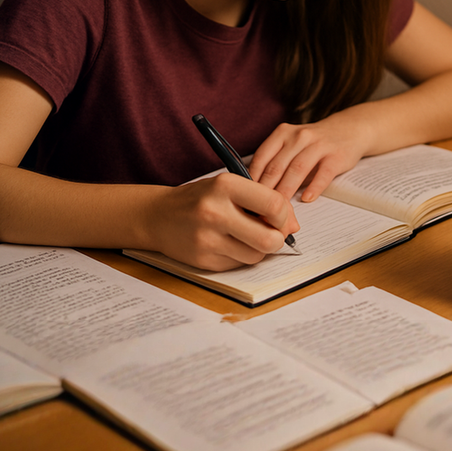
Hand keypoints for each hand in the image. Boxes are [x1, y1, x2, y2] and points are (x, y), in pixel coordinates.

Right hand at [148, 173, 298, 271]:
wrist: (157, 216)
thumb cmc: (200, 199)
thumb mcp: (228, 187)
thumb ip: (261, 201)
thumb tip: (294, 227)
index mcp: (225, 185)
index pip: (273, 204)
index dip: (285, 215)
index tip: (281, 218)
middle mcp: (215, 211)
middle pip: (270, 238)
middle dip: (278, 238)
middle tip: (272, 233)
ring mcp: (208, 239)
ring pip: (257, 255)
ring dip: (259, 249)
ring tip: (247, 237)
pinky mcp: (204, 260)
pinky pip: (239, 265)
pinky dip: (241, 257)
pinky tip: (229, 244)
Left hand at [249, 112, 373, 201]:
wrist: (348, 130)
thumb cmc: (314, 143)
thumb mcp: (291, 144)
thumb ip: (275, 161)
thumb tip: (254, 191)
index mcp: (283, 133)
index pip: (262, 157)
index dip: (252, 180)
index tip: (247, 198)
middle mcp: (299, 136)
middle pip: (277, 166)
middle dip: (267, 191)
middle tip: (260, 210)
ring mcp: (318, 145)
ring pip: (297, 170)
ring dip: (286, 191)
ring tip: (280, 211)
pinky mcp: (336, 156)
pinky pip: (322, 174)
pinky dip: (313, 187)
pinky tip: (307, 199)